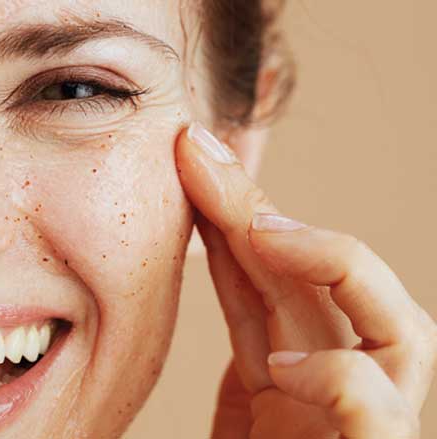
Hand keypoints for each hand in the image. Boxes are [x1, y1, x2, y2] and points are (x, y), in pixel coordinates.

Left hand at [176, 123, 436, 438]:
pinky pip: (378, 411)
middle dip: (262, 213)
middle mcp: (344, 399)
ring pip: (398, 332)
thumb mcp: (240, 424)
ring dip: (336, 265)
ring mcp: (370, 429)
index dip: (233, 224)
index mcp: (302, 385)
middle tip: (200, 155)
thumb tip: (245, 311)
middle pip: (326, 290)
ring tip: (261, 232)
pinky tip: (285, 365)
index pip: (275, 290)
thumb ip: (246, 380)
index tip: (190, 165)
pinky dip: (341, 378)